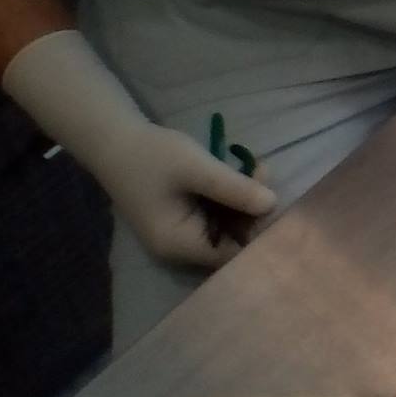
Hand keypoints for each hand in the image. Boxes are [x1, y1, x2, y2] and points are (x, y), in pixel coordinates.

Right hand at [2, 31, 274, 267]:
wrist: (115, 139)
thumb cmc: (151, 156)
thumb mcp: (197, 169)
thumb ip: (234, 189)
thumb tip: (273, 205)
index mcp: (179, 246)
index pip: (231, 257)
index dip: (258, 236)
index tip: (280, 209)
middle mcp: (181, 248)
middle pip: (232, 241)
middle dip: (254, 212)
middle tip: (264, 175)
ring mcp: (182, 233)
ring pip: (228, 225)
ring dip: (245, 200)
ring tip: (256, 167)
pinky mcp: (185, 217)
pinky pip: (217, 214)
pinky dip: (231, 196)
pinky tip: (243, 171)